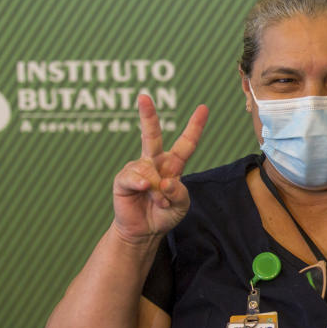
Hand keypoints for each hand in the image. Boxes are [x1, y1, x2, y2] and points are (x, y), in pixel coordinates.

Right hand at [111, 94, 207, 243]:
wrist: (144, 231)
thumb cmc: (165, 213)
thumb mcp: (182, 205)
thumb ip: (179, 193)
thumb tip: (166, 181)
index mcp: (173, 165)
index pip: (186, 143)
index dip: (195, 126)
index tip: (203, 108)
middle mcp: (154, 162)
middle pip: (151, 135)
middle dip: (147, 116)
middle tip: (143, 97)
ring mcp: (137, 169)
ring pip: (149, 170)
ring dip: (159, 189)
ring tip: (159, 201)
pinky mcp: (123, 180)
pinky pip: (135, 177)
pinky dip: (143, 186)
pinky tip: (146, 190)